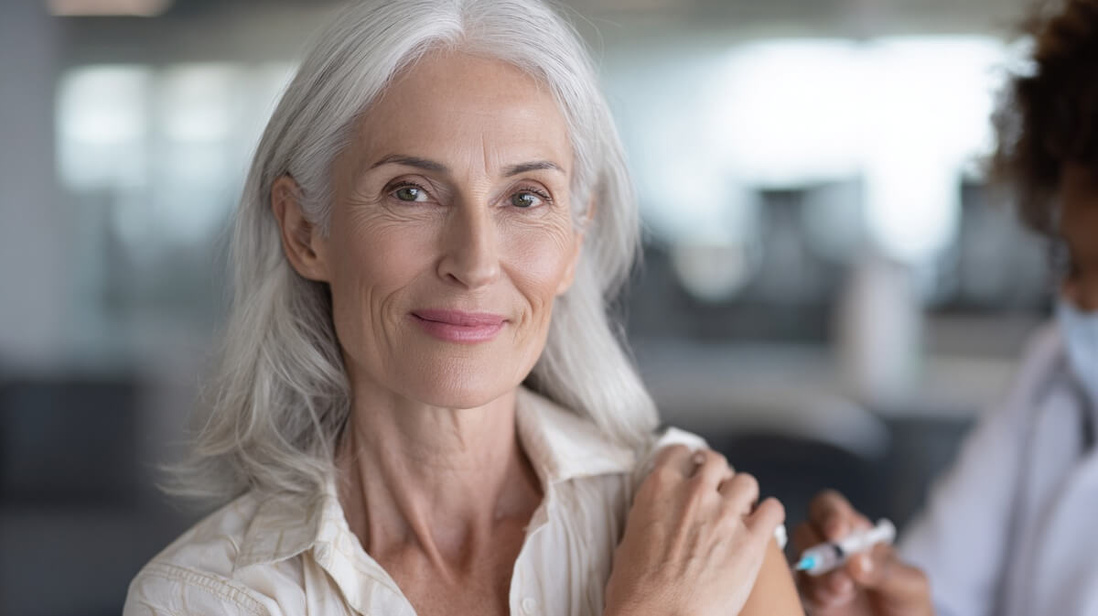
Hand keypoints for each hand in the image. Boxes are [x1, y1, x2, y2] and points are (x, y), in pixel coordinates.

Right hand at [604, 445, 784, 615]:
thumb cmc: (637, 591)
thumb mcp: (629, 538)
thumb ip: (652, 513)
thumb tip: (663, 513)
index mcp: (659, 489)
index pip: (678, 452)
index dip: (687, 459)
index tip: (690, 466)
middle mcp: (694, 494)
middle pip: (716, 461)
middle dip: (717, 472)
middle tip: (716, 486)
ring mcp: (725, 515)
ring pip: (746, 481)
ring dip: (742, 492)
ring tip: (740, 507)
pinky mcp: (750, 541)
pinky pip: (772, 510)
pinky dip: (768, 513)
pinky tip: (762, 522)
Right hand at [794, 490, 932, 615]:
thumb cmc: (907, 603)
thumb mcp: (910, 584)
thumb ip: (886, 571)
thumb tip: (857, 561)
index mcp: (855, 532)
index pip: (829, 506)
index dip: (828, 514)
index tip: (837, 533)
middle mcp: (830, 547)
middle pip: (805, 529)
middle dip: (821, 550)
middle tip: (843, 575)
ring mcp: (817, 572)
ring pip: (800, 559)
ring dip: (818, 575)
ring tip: (843, 593)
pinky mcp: (809, 596)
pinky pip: (796, 587)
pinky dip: (810, 593)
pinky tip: (831, 603)